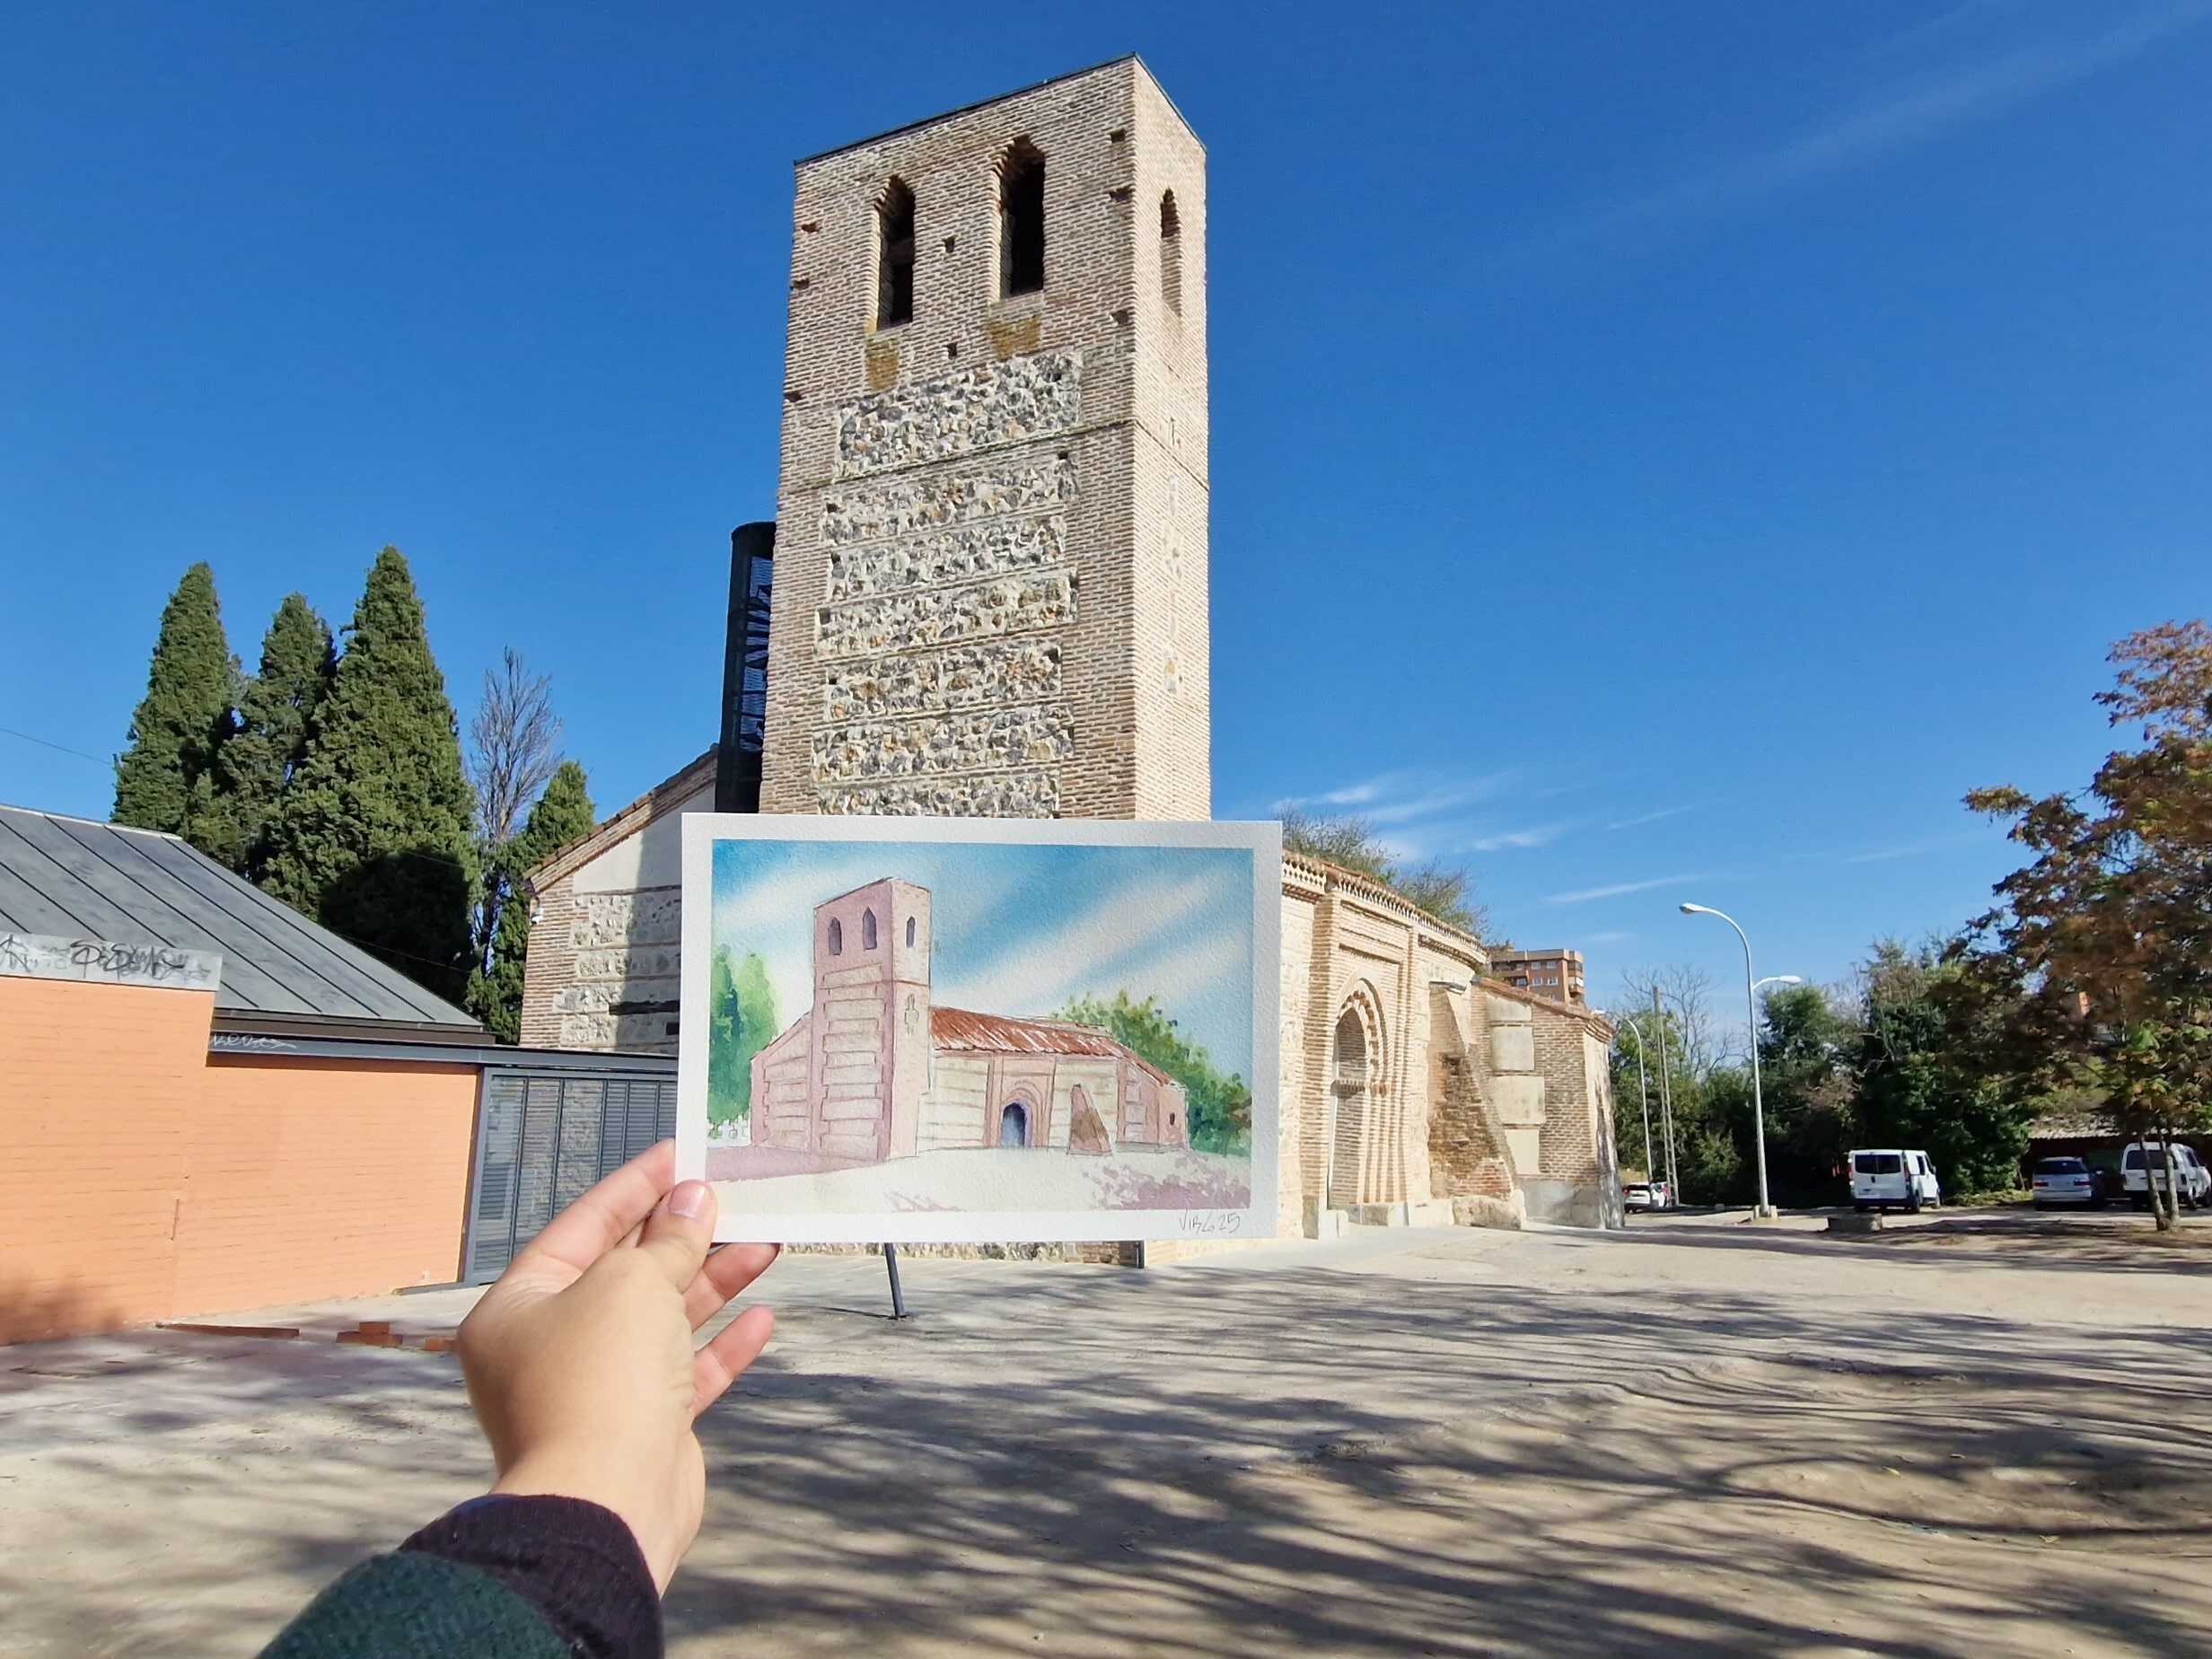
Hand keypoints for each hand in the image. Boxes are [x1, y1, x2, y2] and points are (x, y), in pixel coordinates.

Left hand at [456, 1140, 776, 1589]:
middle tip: (731, 1195)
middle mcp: (551, 1345)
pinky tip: (761, 1317)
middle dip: (681, 1234)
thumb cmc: (598, 1382)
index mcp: (520, 1305)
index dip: (635, 1187)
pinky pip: (685, 1373)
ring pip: (661, 1320)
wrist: (606, 1502)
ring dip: (713, 1282)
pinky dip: (722, 1344)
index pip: (583, 1226)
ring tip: (764, 1242)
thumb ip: (668, 1241)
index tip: (680, 1154)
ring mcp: (597, 1388)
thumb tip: (694, 1200)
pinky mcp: (641, 1426)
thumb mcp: (633, 1285)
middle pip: (625, 1272)